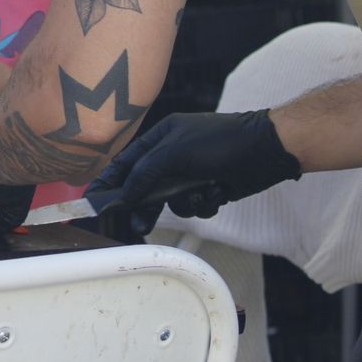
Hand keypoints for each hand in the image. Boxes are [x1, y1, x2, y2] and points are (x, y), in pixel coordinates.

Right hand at [87, 110, 300, 233]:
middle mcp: (173, 154)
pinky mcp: (209, 186)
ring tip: (194, 200)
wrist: (268, 150)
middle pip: (146, 185)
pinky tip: (217, 193)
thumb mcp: (176, 153)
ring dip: (182, 204)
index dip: (110, 180)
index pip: (127, 160)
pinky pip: (194, 204)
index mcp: (161, 136)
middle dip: (145, 204)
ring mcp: (192, 171)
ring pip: (171, 198)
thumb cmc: (221, 143)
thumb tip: (126, 192)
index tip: (93, 198)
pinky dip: (204, 203)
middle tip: (137, 224)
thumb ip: (146, 172)